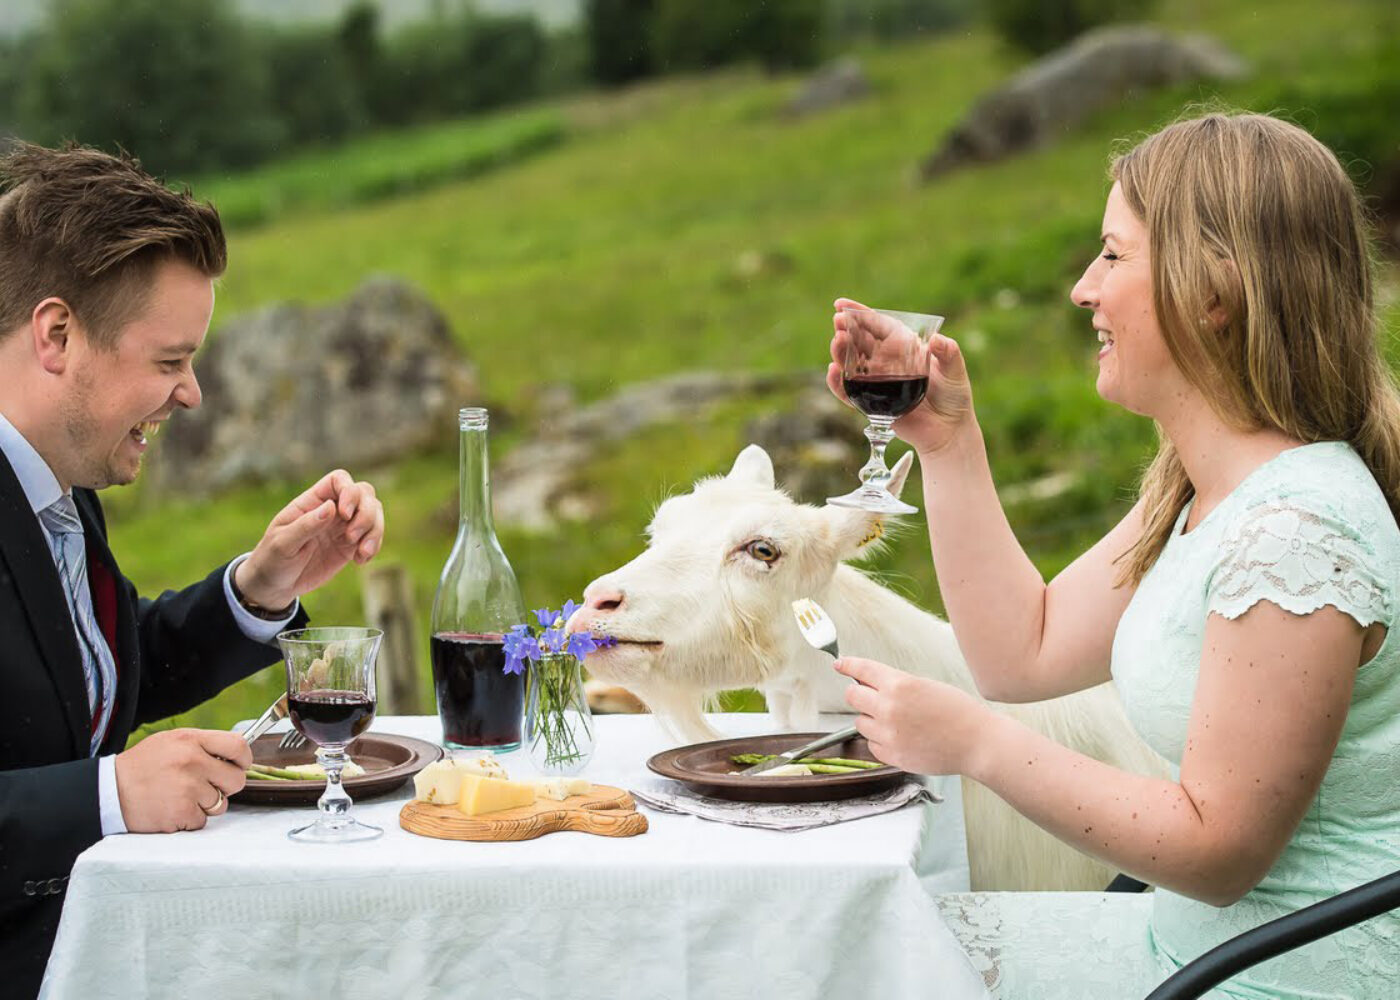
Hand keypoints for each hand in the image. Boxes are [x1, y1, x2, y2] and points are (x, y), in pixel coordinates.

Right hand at [114, 729, 251, 832]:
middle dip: (226, 787)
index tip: (239, 765)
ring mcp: (188, 788)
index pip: (238, 745)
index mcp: (191, 740)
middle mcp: (192, 761)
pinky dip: (190, 819)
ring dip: (206, 805)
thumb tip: (234, 754)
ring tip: (181, 797)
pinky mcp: (181, 812)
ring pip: (221, 803)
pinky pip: (203, 821)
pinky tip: (172, 809)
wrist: (108, 791)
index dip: (244, 759)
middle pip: (236, 779)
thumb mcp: (171, 742)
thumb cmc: (142, 767)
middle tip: (207, 787)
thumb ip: (202, 745)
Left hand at [235, 469, 384, 609]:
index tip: (344, 514)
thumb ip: (306, 525)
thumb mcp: (282, 543)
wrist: (275, 585)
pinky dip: (374, 547)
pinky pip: (373, 537)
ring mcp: (343, 527)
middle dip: (366, 513)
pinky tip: (360, 561)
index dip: (349, 491)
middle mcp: (331, 510)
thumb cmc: (272, 559)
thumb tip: (330, 506)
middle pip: (364, 493)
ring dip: (374, 531)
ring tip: (361, 553)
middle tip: (351, 537)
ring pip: (374, 514)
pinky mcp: (351, 546)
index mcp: (311, 502)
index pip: (339, 480)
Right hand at [827, 296, 974, 455]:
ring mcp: (877, 382)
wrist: (949, 430)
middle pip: (859, 342)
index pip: (877, 325)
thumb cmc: (954, 396)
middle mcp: (886, 362)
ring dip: (841, 352)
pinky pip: (849, 393)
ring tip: (837, 342)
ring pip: (851, 364)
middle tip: (837, 322)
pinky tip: (833, 371)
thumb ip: (949, 353)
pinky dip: (838, 383)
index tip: (841, 304)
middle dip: (846, 330)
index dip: (859, 314)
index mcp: (902, 346)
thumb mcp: (955, 370)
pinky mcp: (871, 404)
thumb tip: (937, 340)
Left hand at [834, 656, 993, 775]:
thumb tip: (872, 684)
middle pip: (852, 697)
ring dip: (871, 720)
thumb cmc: (958, 712)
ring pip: (860, 722)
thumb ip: (897, 684)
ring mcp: (889, 734)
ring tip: (896, 722)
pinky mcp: (892, 756)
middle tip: (869, 697)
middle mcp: (889, 708)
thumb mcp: (926, 686)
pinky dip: (881, 741)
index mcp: (899, 685)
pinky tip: (901, 738)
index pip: (861, 669)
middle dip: (859, 694)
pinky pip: (872, 745)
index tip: (840, 664)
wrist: (977, 743)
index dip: (848, 665)